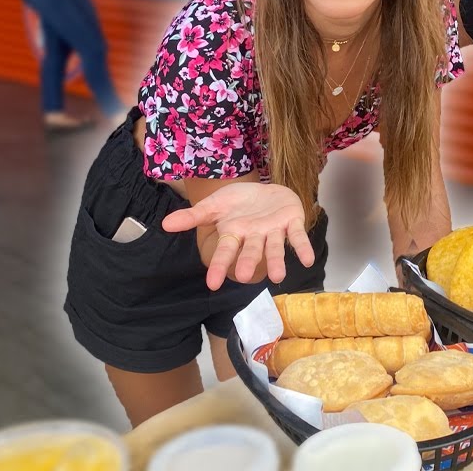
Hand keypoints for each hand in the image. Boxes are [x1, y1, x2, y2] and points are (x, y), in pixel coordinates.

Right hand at [162, 183, 315, 290]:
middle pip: (251, 251)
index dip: (220, 266)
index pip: (225, 251)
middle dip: (249, 263)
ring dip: (276, 261)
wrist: (264, 189)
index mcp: (235, 233)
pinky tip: (308, 260)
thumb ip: (194, 216)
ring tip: (278, 277)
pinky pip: (297, 236)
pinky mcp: (292, 221)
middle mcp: (254, 236)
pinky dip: (302, 247)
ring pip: (275, 247)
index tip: (213, 284)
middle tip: (246, 277)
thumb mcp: (215, 205)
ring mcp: (274, 230)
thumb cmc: (238, 203)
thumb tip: (164, 224)